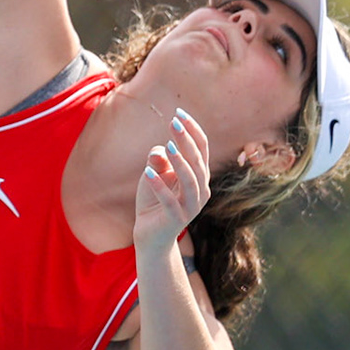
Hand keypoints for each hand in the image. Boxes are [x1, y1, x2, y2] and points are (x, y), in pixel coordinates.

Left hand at [133, 107, 210, 254]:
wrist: (150, 236)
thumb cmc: (154, 200)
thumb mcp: (154, 173)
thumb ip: (158, 159)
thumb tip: (159, 151)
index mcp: (199, 177)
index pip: (201, 149)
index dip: (192, 130)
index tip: (179, 113)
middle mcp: (200, 191)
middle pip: (198, 161)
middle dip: (186, 140)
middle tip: (173, 122)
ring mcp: (190, 207)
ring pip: (191, 181)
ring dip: (180, 162)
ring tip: (167, 145)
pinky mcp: (176, 219)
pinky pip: (170, 201)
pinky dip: (159, 186)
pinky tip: (147, 172)